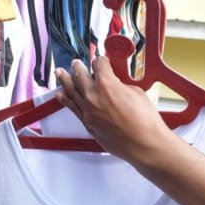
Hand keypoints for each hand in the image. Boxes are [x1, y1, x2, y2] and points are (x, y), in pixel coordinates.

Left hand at [54, 58, 171, 163]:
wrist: (143, 143)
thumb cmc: (144, 121)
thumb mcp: (136, 92)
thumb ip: (120, 85)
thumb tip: (115, 84)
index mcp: (107, 83)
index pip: (98, 64)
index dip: (101, 61)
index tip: (101, 61)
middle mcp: (93, 96)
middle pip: (80, 74)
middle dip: (78, 66)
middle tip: (76, 63)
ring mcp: (88, 110)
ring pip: (71, 90)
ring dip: (65, 79)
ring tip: (59, 73)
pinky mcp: (87, 123)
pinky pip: (72, 107)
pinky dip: (65, 99)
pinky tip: (61, 94)